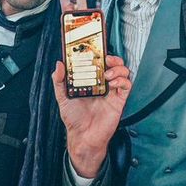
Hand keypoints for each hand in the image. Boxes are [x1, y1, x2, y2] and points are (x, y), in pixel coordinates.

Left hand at [52, 54, 131, 177]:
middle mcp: (102, 84)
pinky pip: (126, 85)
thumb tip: (59, 64)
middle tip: (106, 58)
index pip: (98, 62)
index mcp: (90, 81)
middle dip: (113, 57)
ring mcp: (112, 91)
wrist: (83, 137)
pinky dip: (122, 80)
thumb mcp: (62, 97)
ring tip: (107, 73)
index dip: (99, 54)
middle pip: (114, 64)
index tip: (96, 47)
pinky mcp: (119, 100)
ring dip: (118, 68)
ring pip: (123, 72)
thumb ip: (59, 81)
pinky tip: (112, 83)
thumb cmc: (74, 119)